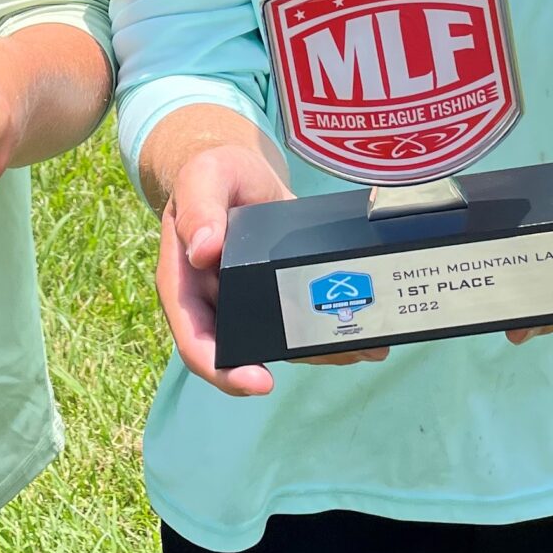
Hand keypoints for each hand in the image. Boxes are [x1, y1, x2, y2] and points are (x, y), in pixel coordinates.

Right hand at [156, 142, 388, 394]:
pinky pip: (300, 320)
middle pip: (244, 350)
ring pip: (279, 340)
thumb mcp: (204, 177)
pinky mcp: (279, 294)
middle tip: (333, 355)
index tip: (260, 382)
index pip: (196, 339)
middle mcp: (215, 304)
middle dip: (290, 361)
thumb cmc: (215, 173)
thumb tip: (203, 250)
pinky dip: (330, 329)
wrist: (241, 170)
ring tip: (365, 345)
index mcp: (185, 285)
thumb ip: (199, 208)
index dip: (223, 368)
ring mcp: (248, 304)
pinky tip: (368, 330)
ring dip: (320, 348)